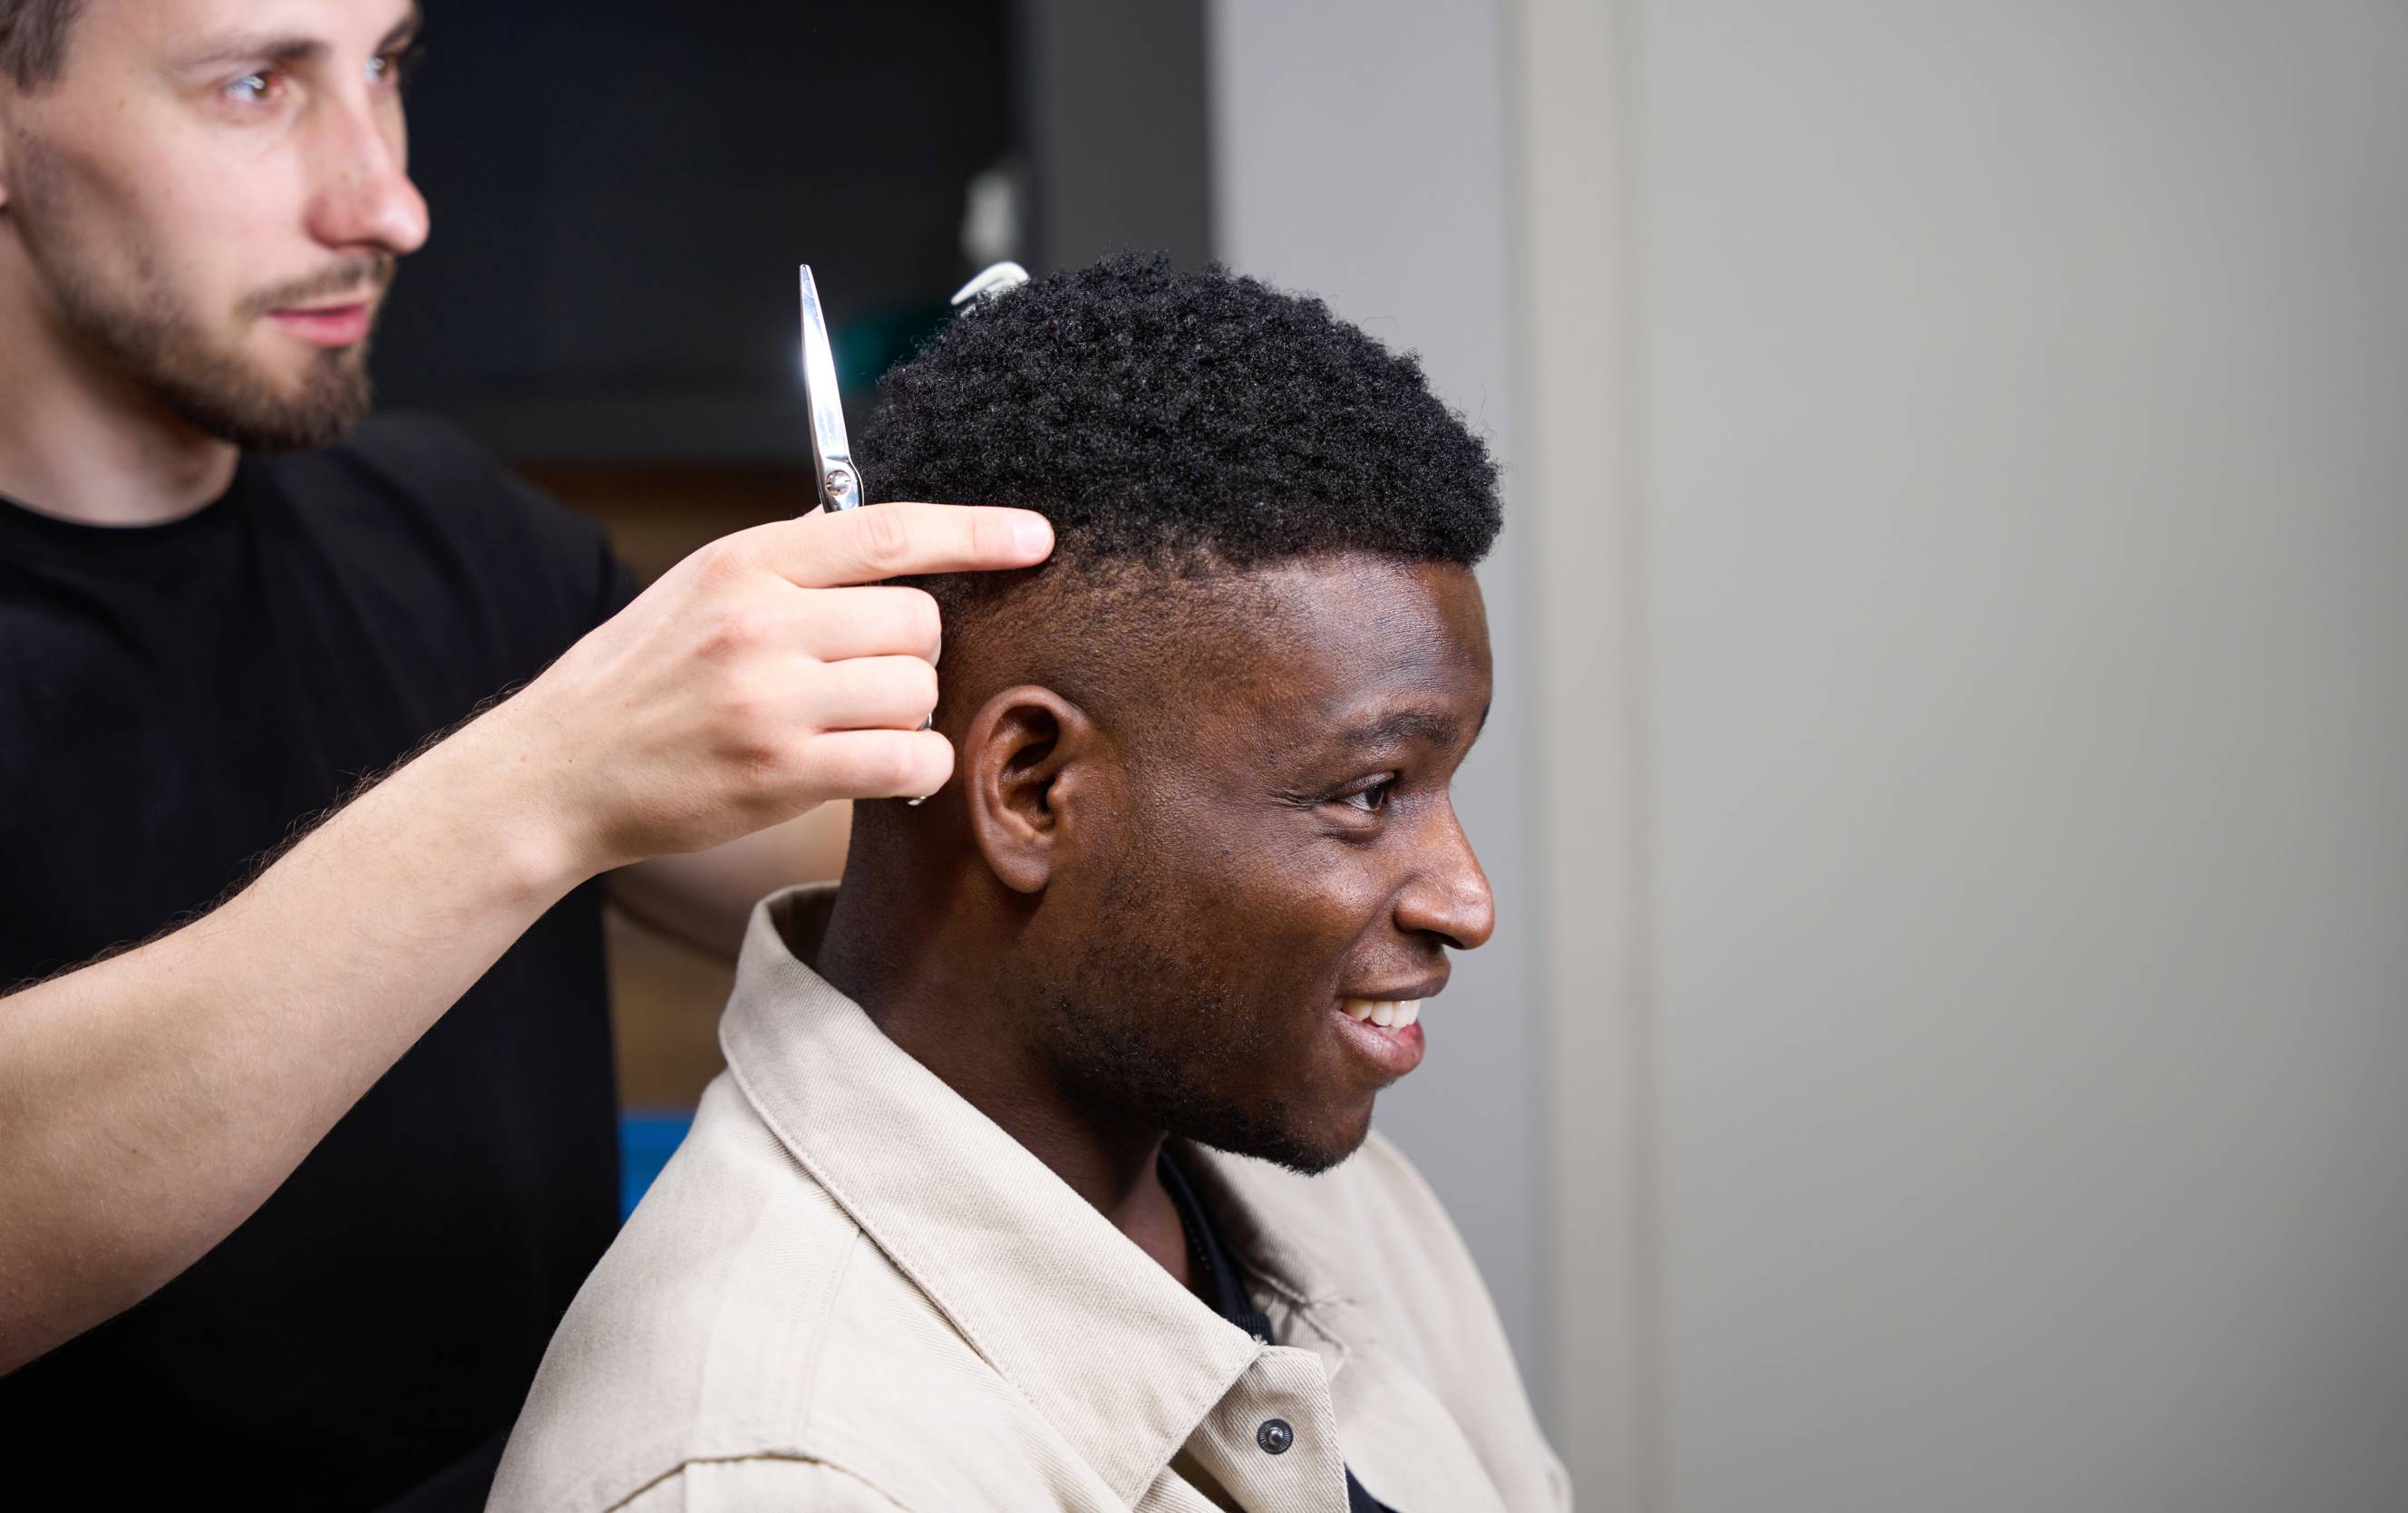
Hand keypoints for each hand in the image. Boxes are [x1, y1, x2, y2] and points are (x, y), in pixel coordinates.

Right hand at [486, 502, 1051, 875]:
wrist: (557, 770)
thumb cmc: (639, 681)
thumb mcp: (698, 589)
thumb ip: (787, 563)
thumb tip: (877, 532)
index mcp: (745, 561)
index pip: (888, 532)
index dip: (975, 531)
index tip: (1036, 537)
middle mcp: (761, 620)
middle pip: (919, 621)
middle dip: (914, 655)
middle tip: (866, 682)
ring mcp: (771, 697)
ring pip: (918, 689)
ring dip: (908, 715)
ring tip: (854, 728)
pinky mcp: (783, 770)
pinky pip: (908, 757)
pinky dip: (915, 768)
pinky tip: (885, 771)